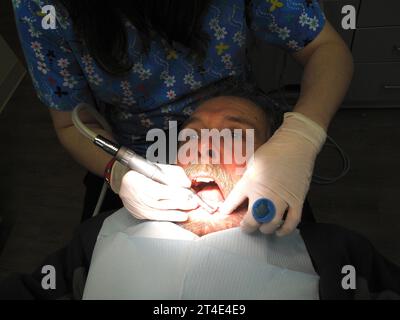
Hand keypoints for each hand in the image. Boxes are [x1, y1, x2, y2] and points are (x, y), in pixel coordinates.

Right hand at [113, 162, 198, 220]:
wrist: (125, 180)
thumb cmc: (143, 172)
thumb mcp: (158, 168)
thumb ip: (173, 174)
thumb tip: (186, 183)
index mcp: (136, 180)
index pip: (159, 189)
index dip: (176, 193)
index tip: (188, 193)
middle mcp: (133, 195)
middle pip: (160, 202)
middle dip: (179, 203)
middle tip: (192, 203)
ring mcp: (135, 206)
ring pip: (158, 212)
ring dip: (175, 213)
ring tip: (187, 212)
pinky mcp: (138, 213)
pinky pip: (155, 218)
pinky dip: (168, 217)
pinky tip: (178, 216)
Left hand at [219, 112, 326, 235]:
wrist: (295, 145)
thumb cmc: (272, 152)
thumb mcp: (252, 164)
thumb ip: (246, 179)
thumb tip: (241, 191)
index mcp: (250, 182)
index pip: (233, 201)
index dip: (227, 210)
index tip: (224, 214)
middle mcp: (264, 193)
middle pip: (253, 219)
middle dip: (247, 227)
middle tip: (246, 227)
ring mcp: (281, 198)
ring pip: (271, 223)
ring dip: (265, 229)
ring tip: (262, 227)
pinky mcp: (296, 200)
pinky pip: (292, 221)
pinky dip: (286, 229)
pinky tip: (280, 231)